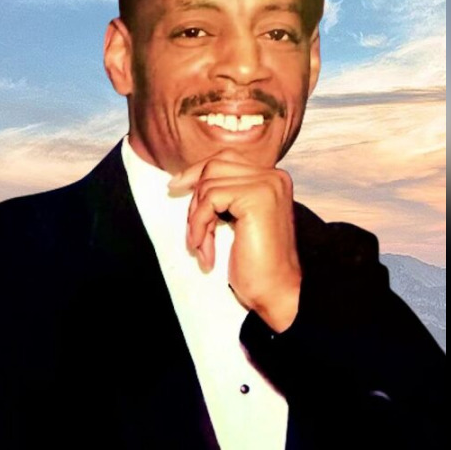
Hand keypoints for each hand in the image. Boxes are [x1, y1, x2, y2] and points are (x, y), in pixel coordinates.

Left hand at [169, 149, 301, 331]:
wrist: (276, 291)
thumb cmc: (256, 263)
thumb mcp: (236, 219)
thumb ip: (223, 195)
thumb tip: (183, 178)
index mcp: (272, 178)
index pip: (224, 159)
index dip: (196, 172)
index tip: (174, 186)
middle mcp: (274, 176)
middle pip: (214, 166)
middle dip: (195, 198)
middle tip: (194, 233)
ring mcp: (267, 184)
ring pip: (208, 184)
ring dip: (196, 219)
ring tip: (202, 247)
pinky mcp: (257, 197)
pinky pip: (210, 199)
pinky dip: (200, 224)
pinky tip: (206, 251)